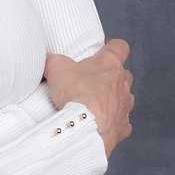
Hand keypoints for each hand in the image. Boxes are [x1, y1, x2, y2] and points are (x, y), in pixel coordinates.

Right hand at [43, 38, 134, 159]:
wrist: (83, 127)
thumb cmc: (74, 93)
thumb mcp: (55, 66)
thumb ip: (54, 59)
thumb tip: (49, 60)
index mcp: (109, 63)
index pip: (120, 47)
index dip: (112, 47)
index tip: (102, 51)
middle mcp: (122, 83)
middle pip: (123, 74)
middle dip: (110, 76)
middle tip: (90, 80)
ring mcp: (125, 106)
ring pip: (125, 98)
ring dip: (113, 99)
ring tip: (94, 104)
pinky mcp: (123, 127)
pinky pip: (121, 122)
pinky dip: (112, 122)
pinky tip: (98, 123)